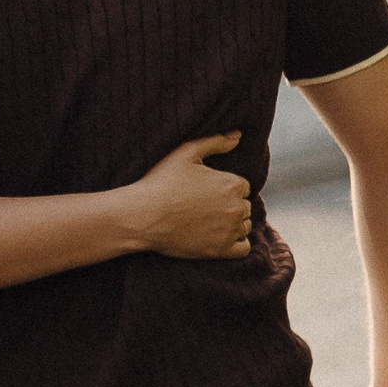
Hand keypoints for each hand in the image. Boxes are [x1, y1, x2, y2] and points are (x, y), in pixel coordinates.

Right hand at [125, 134, 253, 259]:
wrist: (142, 216)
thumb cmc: (161, 182)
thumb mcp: (186, 153)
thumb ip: (215, 142)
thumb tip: (238, 136)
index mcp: (232, 184)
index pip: (242, 187)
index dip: (225, 188)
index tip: (207, 192)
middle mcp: (236, 208)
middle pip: (244, 207)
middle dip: (229, 205)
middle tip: (205, 207)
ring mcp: (229, 231)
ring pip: (244, 226)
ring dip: (233, 224)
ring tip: (209, 221)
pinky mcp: (220, 250)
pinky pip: (243, 249)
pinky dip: (237, 243)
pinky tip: (220, 237)